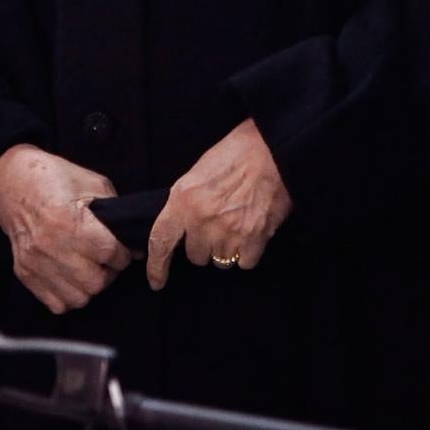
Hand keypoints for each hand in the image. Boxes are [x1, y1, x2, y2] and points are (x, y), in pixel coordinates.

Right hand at [0, 144, 132, 313]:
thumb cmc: (55, 178)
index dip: (123, 252)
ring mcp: (35, 264)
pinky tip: (71, 276)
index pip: (111, 253)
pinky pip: (57, 304)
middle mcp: (51, 247)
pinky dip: (69, 294)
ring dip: (90, 285)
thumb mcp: (92, 183)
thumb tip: (132, 243)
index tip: (122, 248)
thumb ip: (114, 212)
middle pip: (97, 282)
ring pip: (79, 298)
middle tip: (106, 259)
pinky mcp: (25, 274)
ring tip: (89, 268)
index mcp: (69, 221)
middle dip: (109, 272)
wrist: (11, 183)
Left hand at [146, 118, 293, 289]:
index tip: (157, 281)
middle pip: (196, 256)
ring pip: (221, 262)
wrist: (273, 149)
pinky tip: (253, 230)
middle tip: (218, 223)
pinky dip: (248, 252)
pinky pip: (244, 262)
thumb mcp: (198, 172)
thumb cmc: (236, 153)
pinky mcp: (254, 239)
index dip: (156, 267)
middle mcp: (202, 220)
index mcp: (183, 200)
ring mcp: (228, 232)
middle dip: (205, 245)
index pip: (160, 242)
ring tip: (238, 223)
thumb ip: (186, 202)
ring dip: (227, 249)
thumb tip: (183, 227)